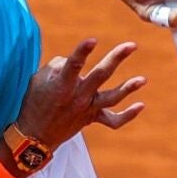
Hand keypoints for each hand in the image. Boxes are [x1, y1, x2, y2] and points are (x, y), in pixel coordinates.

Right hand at [14, 39, 145, 149]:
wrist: (35, 136)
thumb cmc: (34, 103)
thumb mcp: (37, 81)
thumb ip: (56, 66)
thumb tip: (72, 60)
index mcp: (62, 85)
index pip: (73, 65)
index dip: (82, 52)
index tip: (92, 40)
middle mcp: (77, 96)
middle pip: (100, 75)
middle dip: (116, 58)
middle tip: (131, 45)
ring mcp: (86, 109)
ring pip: (111, 98)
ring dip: (128, 88)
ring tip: (143, 80)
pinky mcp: (91, 118)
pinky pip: (113, 121)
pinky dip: (127, 115)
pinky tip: (141, 105)